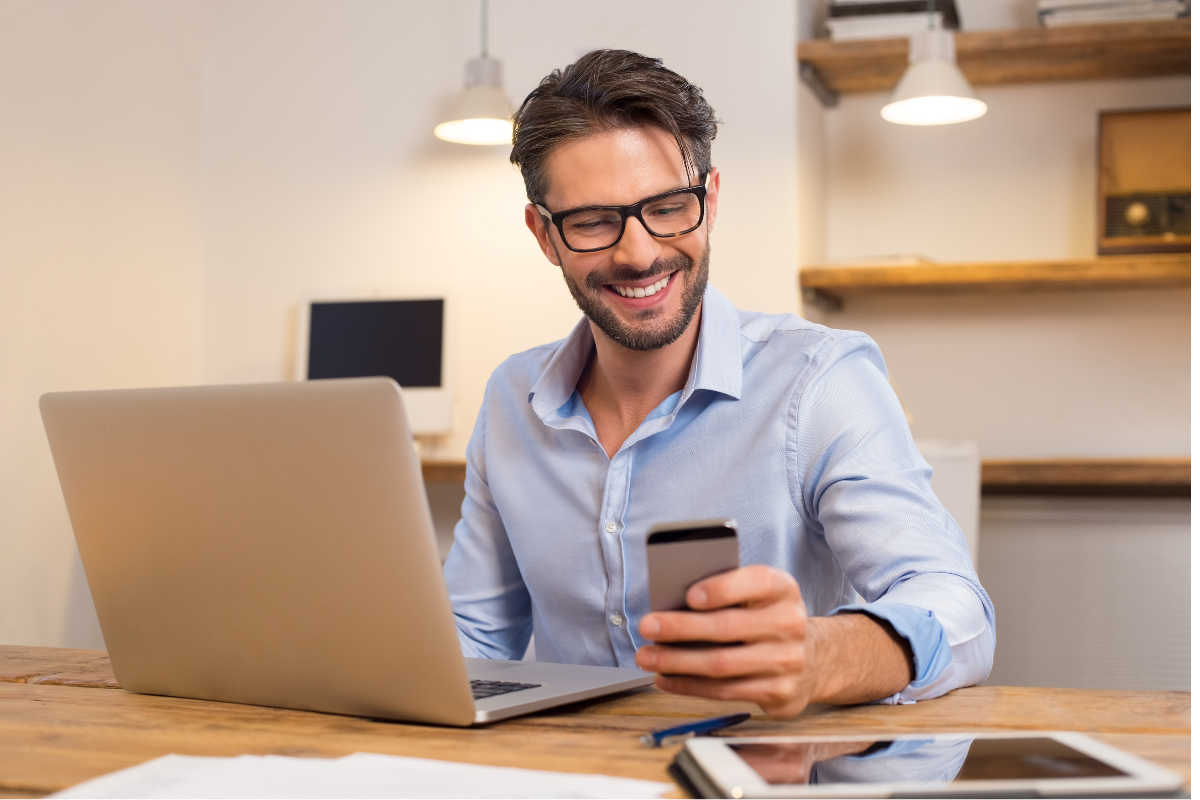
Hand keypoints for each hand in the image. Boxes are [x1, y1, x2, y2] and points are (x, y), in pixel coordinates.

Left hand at [636, 565, 817, 716]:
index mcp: (783, 589)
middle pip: (728, 627)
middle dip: (681, 628)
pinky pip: (724, 691)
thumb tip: (671, 603)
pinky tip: (665, 678)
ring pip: (722, 664)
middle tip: (647, 626)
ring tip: (647, 656)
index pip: (755, 582)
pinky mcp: (778, 692)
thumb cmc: (766, 618)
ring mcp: (787, 661)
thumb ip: (725, 592)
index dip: (722, 589)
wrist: (814, 659)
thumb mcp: (756, 595)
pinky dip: (688, 685)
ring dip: (677, 662)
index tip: (689, 596)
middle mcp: (790, 623)